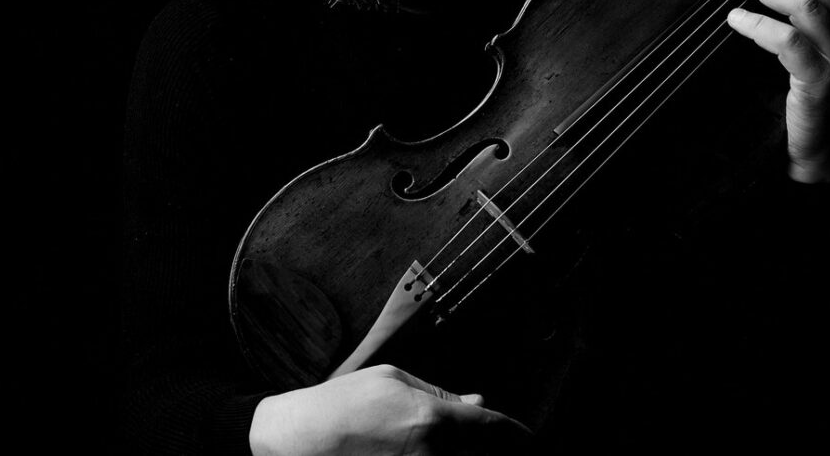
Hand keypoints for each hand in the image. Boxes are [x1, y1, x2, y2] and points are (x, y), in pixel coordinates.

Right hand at [249, 364, 532, 455]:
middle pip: (486, 454)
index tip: (532, 439)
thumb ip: (441, 393)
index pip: (494, 430)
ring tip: (479, 446)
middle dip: (501, 448)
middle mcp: (432, 452)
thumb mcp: (395, 380)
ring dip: (475, 454)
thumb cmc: (345, 401)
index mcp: (434, 418)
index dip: (519, 436)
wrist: (297, 439)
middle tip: (514, 445)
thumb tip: (479, 400)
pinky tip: (452, 452)